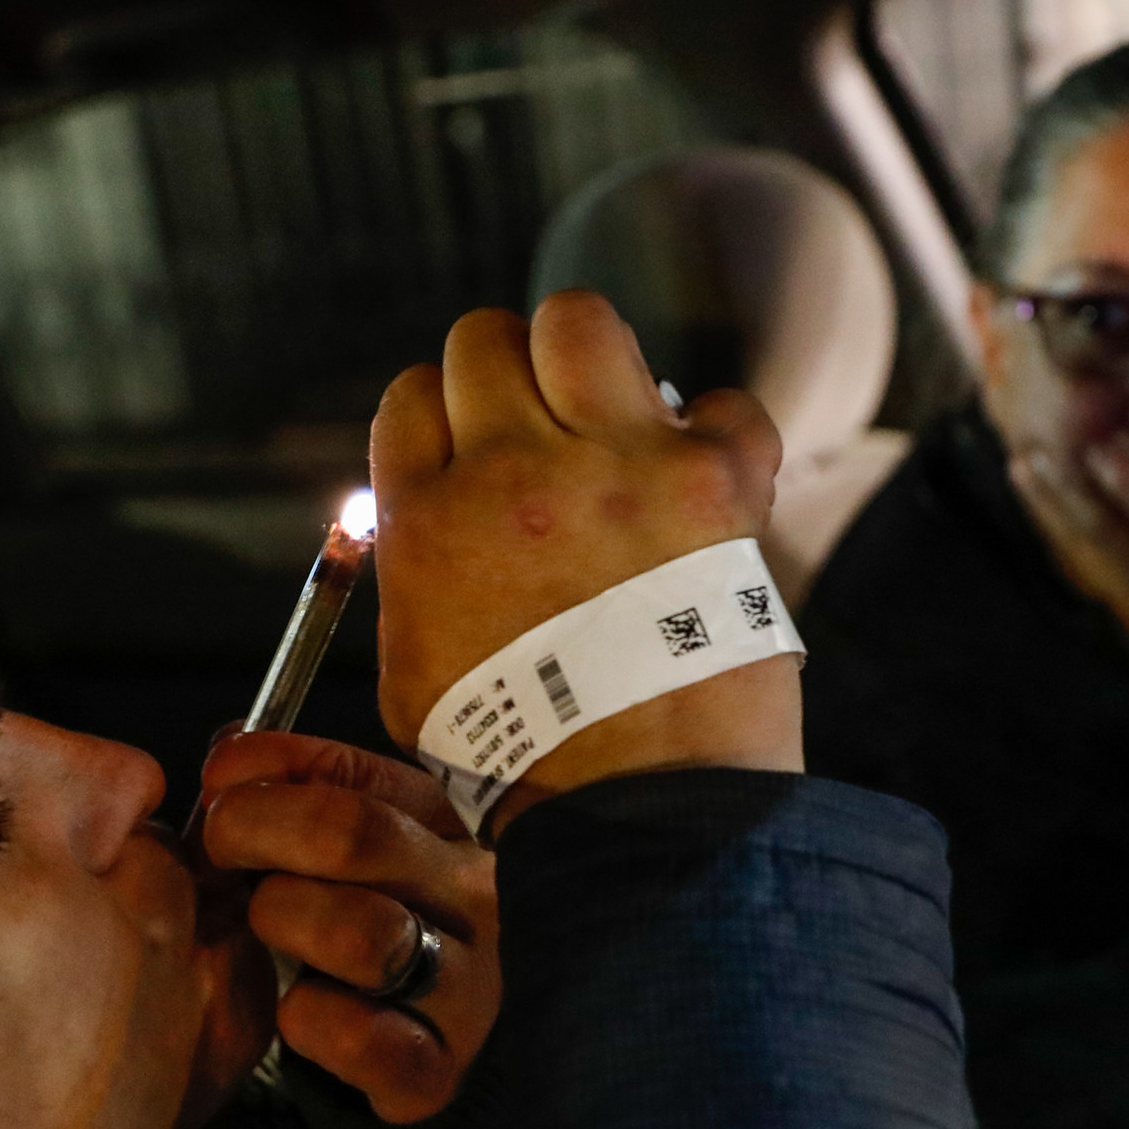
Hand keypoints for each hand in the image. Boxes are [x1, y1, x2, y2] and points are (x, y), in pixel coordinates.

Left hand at [199, 729, 500, 1123]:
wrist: (419, 1056)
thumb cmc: (354, 933)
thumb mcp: (337, 852)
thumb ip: (290, 794)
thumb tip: (229, 756)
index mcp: (442, 827)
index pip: (357, 774)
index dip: (272, 768)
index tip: (219, 783)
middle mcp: (471, 896)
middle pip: (355, 833)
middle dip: (258, 831)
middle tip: (219, 852)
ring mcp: (467, 984)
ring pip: (363, 933)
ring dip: (288, 923)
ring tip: (268, 933)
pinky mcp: (438, 1068)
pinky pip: (360, 1035)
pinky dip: (310, 1021)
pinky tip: (301, 1014)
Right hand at [371, 292, 796, 830]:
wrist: (640, 808)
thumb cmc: (526, 759)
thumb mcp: (414, 676)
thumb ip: (408, 580)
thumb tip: (417, 520)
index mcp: (426, 517)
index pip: (410, 395)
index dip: (445, 421)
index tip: (475, 458)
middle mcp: (508, 470)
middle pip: (483, 340)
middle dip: (507, 377)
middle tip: (541, 433)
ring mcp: (614, 462)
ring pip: (578, 320)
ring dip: (589, 358)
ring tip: (612, 419)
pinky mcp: (711, 478)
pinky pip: (719, 400)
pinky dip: (717, 433)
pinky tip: (706, 478)